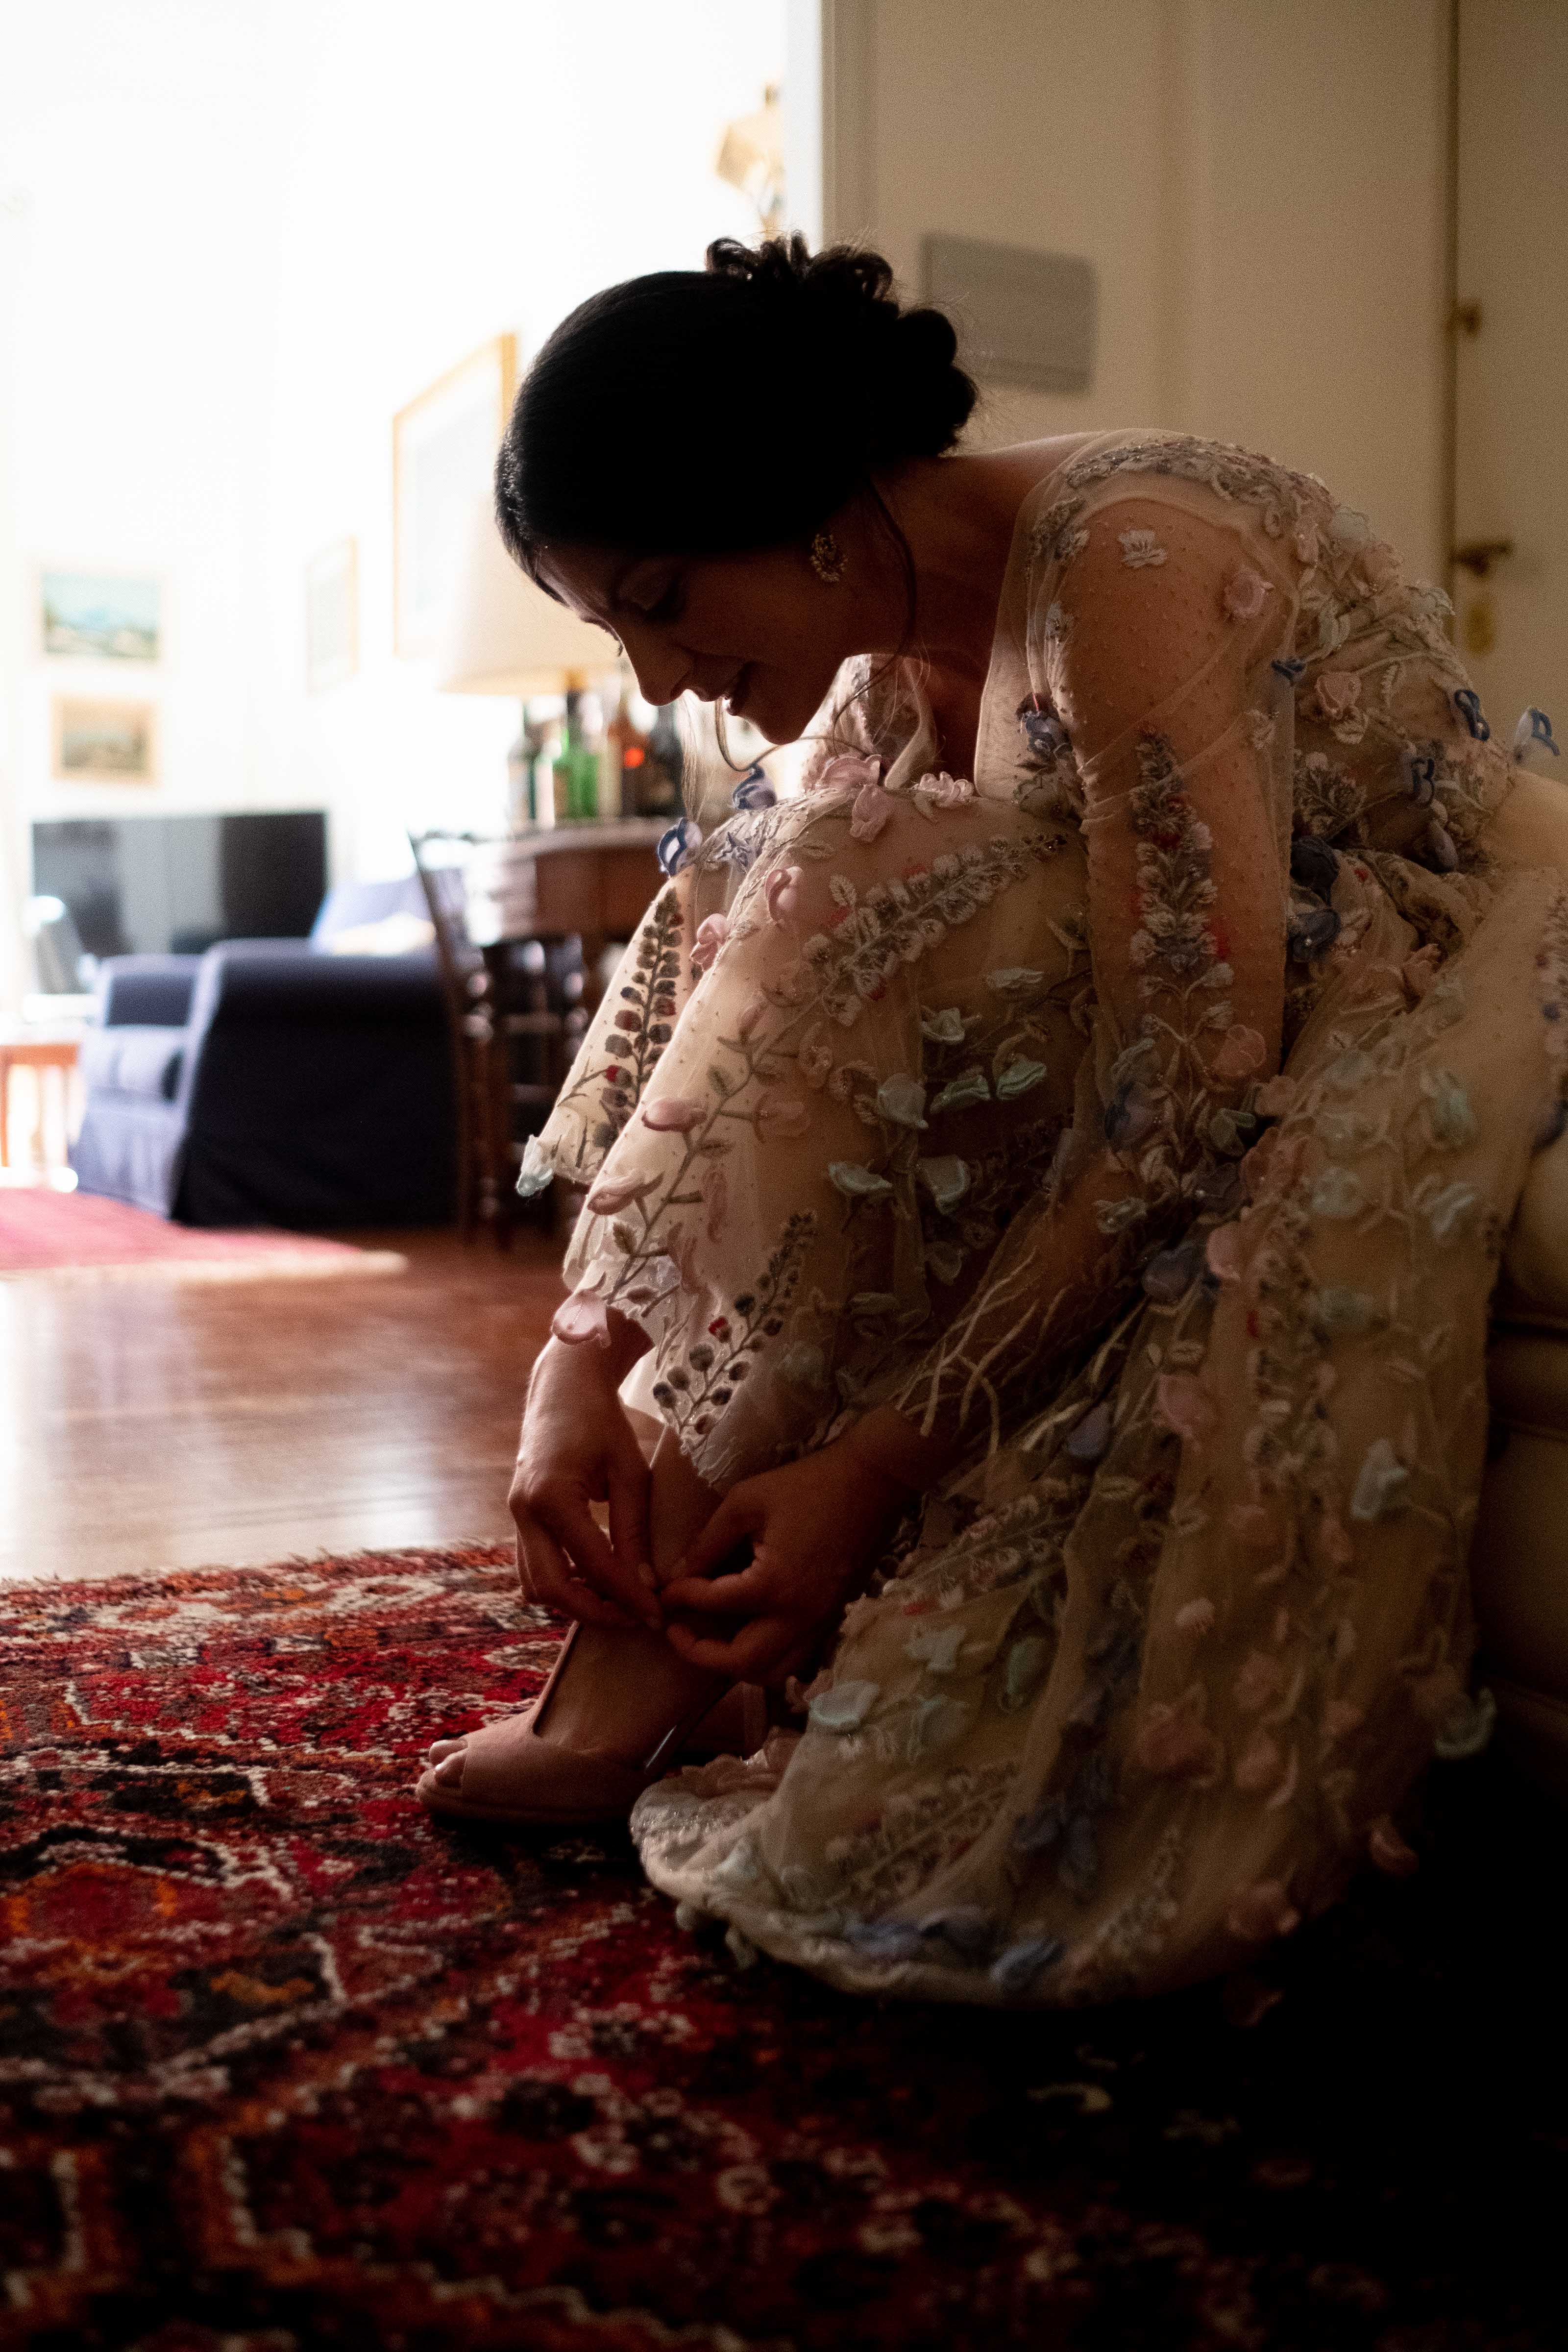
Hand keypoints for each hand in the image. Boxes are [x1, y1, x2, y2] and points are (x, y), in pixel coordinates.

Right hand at [510, 1320, 660, 1632]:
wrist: (563, 1387)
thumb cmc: (601, 1421)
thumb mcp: (629, 1470)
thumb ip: (634, 1529)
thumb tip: (646, 1585)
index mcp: (551, 1496)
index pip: (593, 1564)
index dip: (626, 1595)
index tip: (655, 1614)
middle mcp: (524, 1511)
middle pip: (550, 1588)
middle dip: (593, 1612)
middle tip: (634, 1618)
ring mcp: (515, 1515)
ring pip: (534, 1584)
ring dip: (573, 1602)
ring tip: (617, 1603)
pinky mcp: (519, 1517)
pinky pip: (533, 1566)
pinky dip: (562, 1583)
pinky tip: (595, 1583)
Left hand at [657, 1423, 918, 1683]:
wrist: (870, 1483)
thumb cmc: (807, 1484)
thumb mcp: (746, 1502)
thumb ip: (708, 1543)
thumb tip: (678, 1574)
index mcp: (773, 1585)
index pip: (713, 1605)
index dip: (680, 1598)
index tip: (664, 1590)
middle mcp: (798, 1615)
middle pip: (742, 1663)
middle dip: (700, 1653)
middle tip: (677, 1630)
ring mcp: (819, 1621)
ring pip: (773, 1671)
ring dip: (735, 1665)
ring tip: (711, 1639)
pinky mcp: (831, 1617)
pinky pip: (795, 1656)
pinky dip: (766, 1656)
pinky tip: (748, 1631)